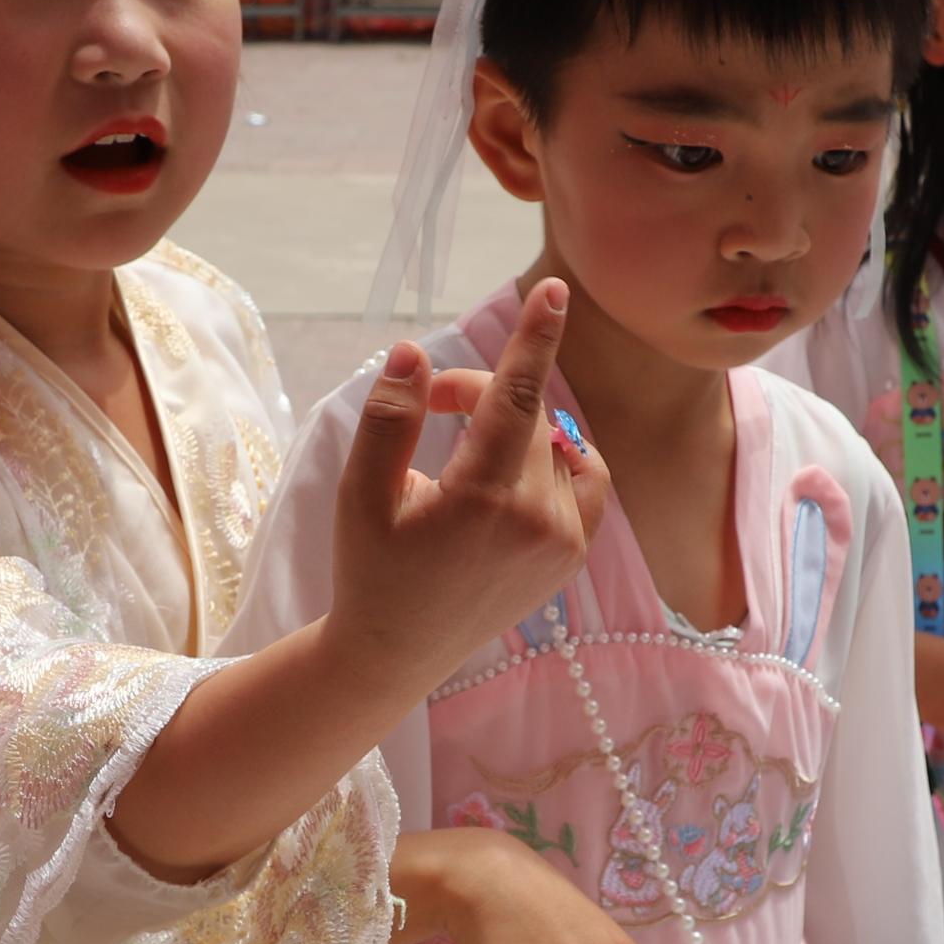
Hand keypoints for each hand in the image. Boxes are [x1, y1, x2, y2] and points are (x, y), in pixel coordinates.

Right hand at [328, 277, 605, 687]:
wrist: (398, 653)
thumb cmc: (371, 569)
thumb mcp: (360, 493)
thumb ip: (388, 418)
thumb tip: (412, 353)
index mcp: (483, 501)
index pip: (520, 397)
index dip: (535, 338)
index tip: (557, 290)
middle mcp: (537, 520)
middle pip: (527, 415)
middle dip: (481, 392)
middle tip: (432, 401)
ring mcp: (564, 542)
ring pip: (555, 443)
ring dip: (515, 426)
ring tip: (465, 444)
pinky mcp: (573, 555)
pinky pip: (584, 479)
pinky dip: (556, 457)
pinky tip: (515, 466)